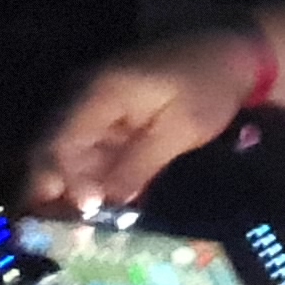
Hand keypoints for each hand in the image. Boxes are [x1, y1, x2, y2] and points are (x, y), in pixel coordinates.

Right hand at [25, 28, 265, 212]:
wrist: (230, 54)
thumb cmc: (209, 86)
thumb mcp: (181, 129)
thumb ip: (138, 165)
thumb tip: (105, 203)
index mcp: (99, 94)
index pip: (61, 143)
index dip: (67, 181)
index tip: (86, 212)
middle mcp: (85, 98)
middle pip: (53, 149)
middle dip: (56, 190)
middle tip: (69, 230)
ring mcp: (96, 107)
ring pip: (69, 155)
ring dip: (76, 188)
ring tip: (85, 227)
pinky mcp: (110, 118)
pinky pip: (91, 151)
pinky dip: (96, 177)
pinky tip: (104, 207)